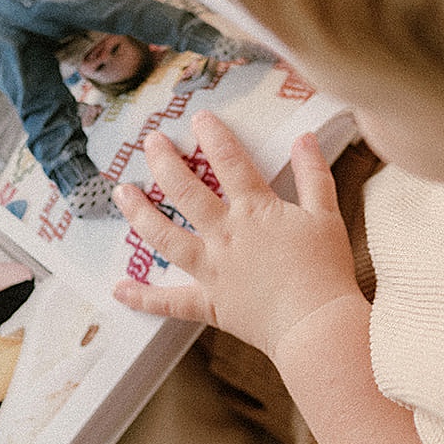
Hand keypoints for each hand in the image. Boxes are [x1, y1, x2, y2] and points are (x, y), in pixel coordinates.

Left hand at [112, 112, 362, 355]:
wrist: (316, 325)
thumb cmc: (326, 271)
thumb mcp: (326, 215)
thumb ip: (313, 175)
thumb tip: (305, 139)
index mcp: (255, 211)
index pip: (230, 162)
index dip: (213, 136)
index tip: (198, 118)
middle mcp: (225, 235)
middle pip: (186, 192)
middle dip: (165, 163)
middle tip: (150, 142)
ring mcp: (212, 270)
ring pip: (165, 237)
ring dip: (140, 213)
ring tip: (122, 193)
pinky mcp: (208, 304)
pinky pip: (169, 302)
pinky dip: (142, 297)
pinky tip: (117, 289)